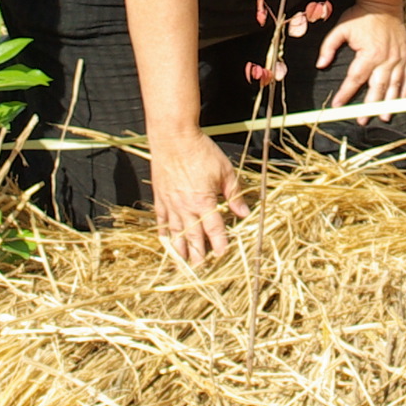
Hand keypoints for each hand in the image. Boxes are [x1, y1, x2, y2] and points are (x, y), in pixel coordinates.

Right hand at [150, 127, 249, 268]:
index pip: (214, 230)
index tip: (223, 255)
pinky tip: (166, 242)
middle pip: (194, 236)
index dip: (220, 244)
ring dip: (180, 249)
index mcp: (204, 201)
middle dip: (198, 254)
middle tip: (201, 268)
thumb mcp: (224, 170)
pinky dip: (164, 233)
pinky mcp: (160, 197)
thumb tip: (245, 213)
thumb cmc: (200, 151)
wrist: (173, 137)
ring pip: (176, 232)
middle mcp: (186, 206)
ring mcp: (171, 203)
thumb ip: (234, 193)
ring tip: (183, 263)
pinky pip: (161, 220)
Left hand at [317, 2, 405, 108]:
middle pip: (377, 88)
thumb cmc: (361, 16)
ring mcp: (399, 59)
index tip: (337, 105)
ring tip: (384, 117)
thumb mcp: (341, 28)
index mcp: (369, 53)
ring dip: (390, 104)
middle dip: (370, 107)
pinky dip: (404, 91)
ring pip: (395, 86)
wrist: (384, 4)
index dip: (346, 93)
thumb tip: (321, 64)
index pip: (355, 79)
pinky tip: (400, 102)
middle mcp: (386, 59)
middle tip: (362, 120)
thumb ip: (329, 46)